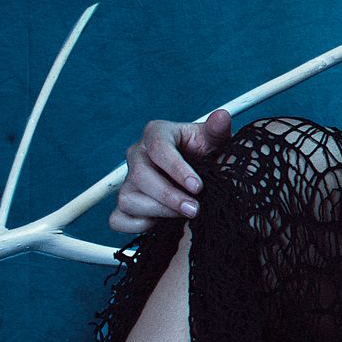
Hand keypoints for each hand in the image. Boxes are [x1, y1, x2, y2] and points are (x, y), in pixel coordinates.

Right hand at [108, 108, 232, 233]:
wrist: (201, 176)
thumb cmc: (206, 154)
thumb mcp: (214, 141)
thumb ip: (217, 130)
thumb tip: (222, 117)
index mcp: (156, 134)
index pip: (158, 148)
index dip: (177, 169)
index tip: (198, 186)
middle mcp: (137, 155)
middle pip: (140, 176)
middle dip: (169, 196)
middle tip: (194, 208)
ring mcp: (128, 180)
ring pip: (128, 199)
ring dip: (158, 211)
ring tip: (184, 215)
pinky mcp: (126, 203)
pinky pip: (119, 219)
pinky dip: (138, 225)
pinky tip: (162, 224)